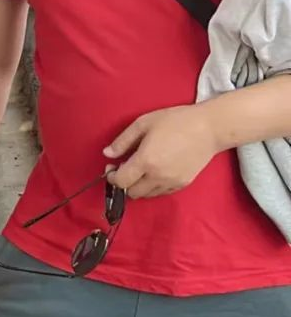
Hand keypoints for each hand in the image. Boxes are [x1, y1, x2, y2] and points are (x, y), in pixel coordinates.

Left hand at [104, 105, 219, 199]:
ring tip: (141, 169)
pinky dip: (153, 186)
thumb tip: (107, 154)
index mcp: (146, 161)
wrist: (209, 128)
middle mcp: (157, 177)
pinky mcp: (182, 184)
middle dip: (124, 182)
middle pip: (131, 193)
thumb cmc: (176, 121)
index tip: (112, 167)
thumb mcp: (144, 123)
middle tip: (126, 167)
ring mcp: (171, 183)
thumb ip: (123, 141)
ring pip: (146, 195)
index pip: (120, 181)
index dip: (111, 177)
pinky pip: (160, 193)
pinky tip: (155, 171)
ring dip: (138, 186)